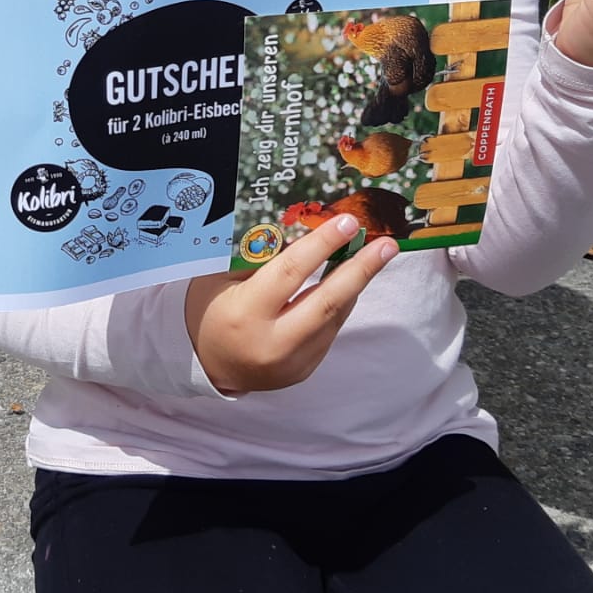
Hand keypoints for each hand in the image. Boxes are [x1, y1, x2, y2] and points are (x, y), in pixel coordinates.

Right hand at [183, 215, 397, 393]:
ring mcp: (291, 362)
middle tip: (387, 244)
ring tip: (374, 255)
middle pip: (327, 300)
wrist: (205, 363)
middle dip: (361, 269)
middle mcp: (271, 341)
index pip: (290, 272)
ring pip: (334, 316)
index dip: (322, 245)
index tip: (348, 222)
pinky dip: (339, 304)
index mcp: (245, 312)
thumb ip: (261, 260)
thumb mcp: (221, 277)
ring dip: (355, 284)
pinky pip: (329, 332)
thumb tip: (309, 232)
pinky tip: (347, 282)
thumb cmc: (209, 307)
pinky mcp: (303, 370)